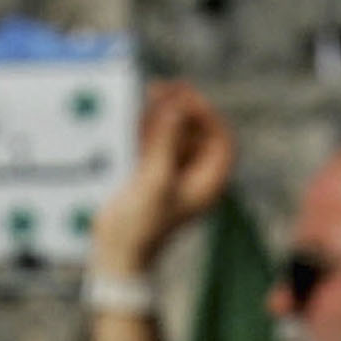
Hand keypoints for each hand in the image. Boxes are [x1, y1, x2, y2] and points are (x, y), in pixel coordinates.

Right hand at [92, 82, 236, 272]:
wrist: (118, 252)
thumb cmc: (142, 225)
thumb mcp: (156, 180)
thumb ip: (166, 142)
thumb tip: (175, 107)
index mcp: (210, 184)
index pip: (221, 140)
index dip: (207, 114)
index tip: (185, 98)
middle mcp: (197, 178)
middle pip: (198, 133)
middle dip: (182, 109)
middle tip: (163, 88)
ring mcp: (174, 175)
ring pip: (176, 135)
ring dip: (164, 113)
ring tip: (149, 92)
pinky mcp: (152, 174)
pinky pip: (157, 142)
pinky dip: (149, 126)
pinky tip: (138, 110)